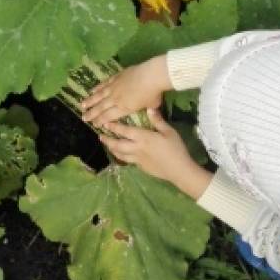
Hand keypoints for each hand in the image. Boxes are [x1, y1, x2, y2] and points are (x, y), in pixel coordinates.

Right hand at [81, 56, 170, 126]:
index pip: (108, 116)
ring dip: (90, 101)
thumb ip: (148, 110)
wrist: (152, 75)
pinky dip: (97, 87)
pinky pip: (104, 84)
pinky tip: (91, 90)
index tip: (94, 124)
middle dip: (91, 114)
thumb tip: (149, 112)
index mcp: (124, 108)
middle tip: (83, 118)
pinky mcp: (116, 77)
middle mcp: (116, 99)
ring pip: (99, 95)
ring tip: (82, 105)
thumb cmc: (153, 93)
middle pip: (100, 107)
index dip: (100, 121)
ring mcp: (114, 87)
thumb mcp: (152, 106)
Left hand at [97, 111, 211, 198]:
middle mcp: (137, 148)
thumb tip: (149, 108)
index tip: (105, 123)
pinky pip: (128, 160)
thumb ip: (157, 120)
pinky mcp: (141, 167)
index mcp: (143, 138)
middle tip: (100, 136)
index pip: (125, 131)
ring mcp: (138, 159)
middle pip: (118, 144)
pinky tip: (121, 154)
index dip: (114, 127)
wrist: (179, 170)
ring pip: (120, 154)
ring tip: (107, 145)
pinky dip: (121, 156)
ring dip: (112, 149)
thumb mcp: (169, 132)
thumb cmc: (176, 149)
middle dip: (108, 140)